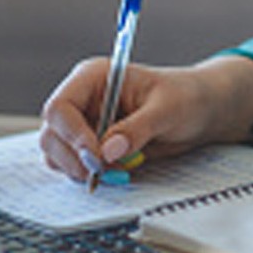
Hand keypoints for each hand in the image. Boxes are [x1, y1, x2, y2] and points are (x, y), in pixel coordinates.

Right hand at [39, 55, 252, 182]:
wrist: (200, 110)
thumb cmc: (187, 97)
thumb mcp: (168, 109)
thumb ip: (138, 129)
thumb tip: (108, 152)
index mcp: (94, 77)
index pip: (60, 107)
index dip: (72, 135)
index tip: (96, 157)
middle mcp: (82, 99)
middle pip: (52, 135)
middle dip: (75, 159)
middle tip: (106, 173)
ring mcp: (83, 123)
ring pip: (57, 154)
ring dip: (80, 170)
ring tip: (119, 170)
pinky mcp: (89, 145)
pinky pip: (73, 166)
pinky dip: (88, 175)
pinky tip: (118, 171)